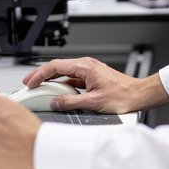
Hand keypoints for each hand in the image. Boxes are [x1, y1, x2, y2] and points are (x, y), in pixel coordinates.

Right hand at [22, 57, 168, 113]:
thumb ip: (71, 103)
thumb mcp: (94, 103)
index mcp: (85, 67)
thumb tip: (55, 103)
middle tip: (29, 84)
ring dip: (51, 81)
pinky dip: (62, 85)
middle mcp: (86, 65)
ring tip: (39, 89)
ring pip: (64, 73)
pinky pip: (72, 79)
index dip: (39, 74)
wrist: (139, 95)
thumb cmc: (123, 96)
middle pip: (57, 67)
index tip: (30, 82)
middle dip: (41, 75)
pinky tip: (57, 93)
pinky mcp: (92, 77)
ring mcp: (89, 71)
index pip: (55, 66)